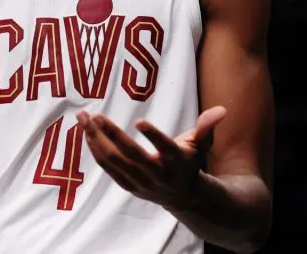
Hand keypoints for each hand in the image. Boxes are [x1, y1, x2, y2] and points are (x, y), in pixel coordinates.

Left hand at [77, 106, 227, 209]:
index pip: (164, 148)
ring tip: (84, 120)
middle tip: (95, 115)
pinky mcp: (129, 185)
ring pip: (114, 161)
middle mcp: (157, 173)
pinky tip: (87, 135)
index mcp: (175, 160)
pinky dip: (95, 151)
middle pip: (130, 154)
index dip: (154, 136)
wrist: (184, 197)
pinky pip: (108, 168)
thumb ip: (207, 127)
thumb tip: (222, 109)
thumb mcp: (201, 145)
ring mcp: (140, 181)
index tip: (140, 121)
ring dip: (96, 140)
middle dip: (111, 134)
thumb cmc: (189, 162)